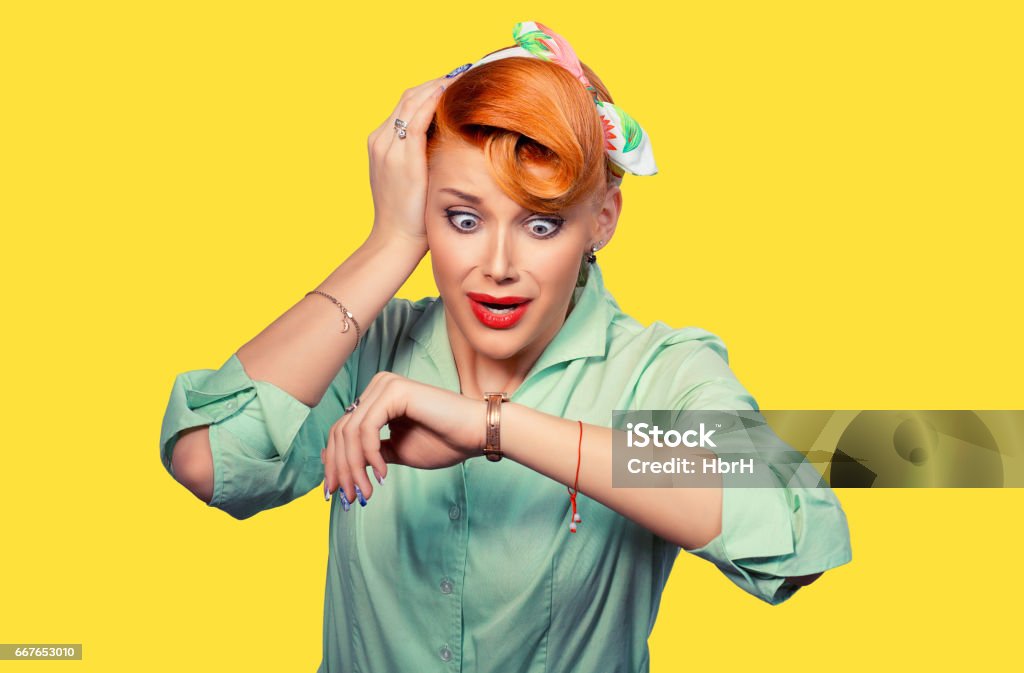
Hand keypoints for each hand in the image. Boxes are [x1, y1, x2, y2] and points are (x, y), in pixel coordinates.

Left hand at [321, 372, 486, 505]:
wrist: (475, 434)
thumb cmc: (443, 442)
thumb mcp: (396, 452)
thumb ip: (368, 454)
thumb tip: (334, 466)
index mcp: (376, 398)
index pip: (341, 431)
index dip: (334, 463)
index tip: (334, 493)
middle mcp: (377, 386)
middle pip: (340, 432)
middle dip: (340, 469)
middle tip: (347, 498)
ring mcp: (385, 385)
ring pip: (350, 432)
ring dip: (354, 468)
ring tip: (366, 491)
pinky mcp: (394, 391)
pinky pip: (367, 428)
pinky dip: (370, 455)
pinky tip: (382, 473)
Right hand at [366, 70, 466, 251]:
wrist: (396, 239)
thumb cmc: (411, 216)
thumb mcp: (413, 178)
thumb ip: (423, 157)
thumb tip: (450, 141)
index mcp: (381, 143)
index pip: (406, 104)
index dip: (431, 90)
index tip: (455, 84)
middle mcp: (381, 140)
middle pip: (408, 96)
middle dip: (437, 83)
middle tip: (464, 75)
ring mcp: (388, 147)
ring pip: (412, 101)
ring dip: (439, 87)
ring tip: (464, 80)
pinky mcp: (402, 156)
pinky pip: (417, 118)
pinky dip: (434, 102)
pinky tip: (452, 95)